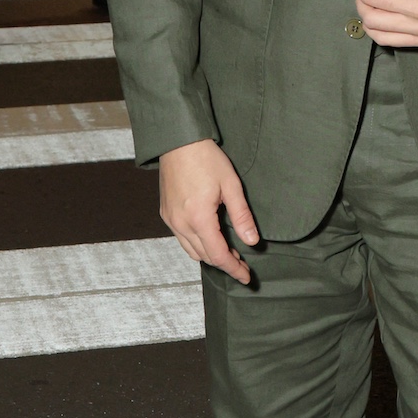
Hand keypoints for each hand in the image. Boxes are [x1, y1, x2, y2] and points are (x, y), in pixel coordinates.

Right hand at [159, 138, 258, 283]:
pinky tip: (210, 238)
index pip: (218, 256)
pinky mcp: (166, 213)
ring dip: (210, 255)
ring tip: (229, 253)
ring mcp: (170, 219)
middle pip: (204, 256)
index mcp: (198, 218)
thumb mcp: (231, 185)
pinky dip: (197, 244)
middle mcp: (180, 223)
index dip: (233, 269)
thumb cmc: (205, 158)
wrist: (178, 140)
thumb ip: (241, 216)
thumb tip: (252, 241)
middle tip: (242, 263)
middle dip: (224, 263)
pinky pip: (182, 238)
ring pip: (191, 250)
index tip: (246, 276)